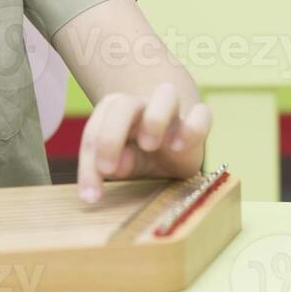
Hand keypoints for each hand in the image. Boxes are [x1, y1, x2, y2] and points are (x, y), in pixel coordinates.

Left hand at [76, 83, 211, 202]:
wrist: (175, 139)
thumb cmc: (141, 154)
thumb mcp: (123, 163)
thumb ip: (115, 164)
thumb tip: (114, 166)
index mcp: (116, 115)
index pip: (95, 132)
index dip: (88, 164)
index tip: (90, 196)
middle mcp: (143, 107)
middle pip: (123, 105)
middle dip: (111, 137)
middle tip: (108, 169)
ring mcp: (172, 112)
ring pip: (165, 94)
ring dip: (154, 119)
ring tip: (149, 146)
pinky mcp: (198, 122)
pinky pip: (202, 114)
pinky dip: (192, 127)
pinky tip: (179, 147)